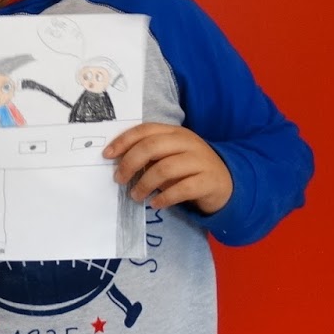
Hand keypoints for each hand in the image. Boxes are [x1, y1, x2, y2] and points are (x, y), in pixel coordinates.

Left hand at [104, 123, 232, 213]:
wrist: (226, 182)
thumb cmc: (189, 168)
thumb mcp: (170, 156)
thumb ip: (149, 155)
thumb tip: (118, 162)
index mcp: (175, 132)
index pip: (145, 130)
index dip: (123, 141)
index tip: (107, 155)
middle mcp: (188, 143)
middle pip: (152, 147)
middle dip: (130, 163)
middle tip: (119, 179)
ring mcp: (200, 161)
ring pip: (165, 169)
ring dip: (144, 184)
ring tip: (135, 195)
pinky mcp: (208, 181)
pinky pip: (182, 189)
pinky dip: (164, 198)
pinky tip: (155, 204)